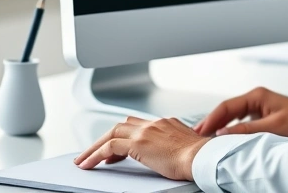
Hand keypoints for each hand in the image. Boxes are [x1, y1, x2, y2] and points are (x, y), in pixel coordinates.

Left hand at [74, 116, 209, 181]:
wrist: (202, 157)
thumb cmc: (199, 157)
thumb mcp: (187, 147)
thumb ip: (175, 145)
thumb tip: (173, 154)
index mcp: (166, 123)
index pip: (138, 124)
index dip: (124, 135)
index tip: (116, 149)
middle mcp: (153, 123)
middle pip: (121, 125)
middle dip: (105, 138)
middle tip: (93, 152)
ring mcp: (144, 132)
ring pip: (111, 133)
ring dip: (96, 146)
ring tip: (85, 159)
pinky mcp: (137, 144)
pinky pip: (109, 148)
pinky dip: (96, 155)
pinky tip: (89, 164)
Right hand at [193, 87, 287, 138]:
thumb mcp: (274, 127)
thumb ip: (247, 130)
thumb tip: (223, 134)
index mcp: (257, 96)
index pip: (226, 107)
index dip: (211, 120)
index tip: (200, 131)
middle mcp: (256, 98)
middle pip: (227, 110)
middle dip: (211, 122)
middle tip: (197, 135)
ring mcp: (260, 107)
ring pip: (233, 116)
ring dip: (220, 126)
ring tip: (206, 137)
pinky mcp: (264, 116)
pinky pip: (242, 121)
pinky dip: (231, 129)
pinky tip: (226, 138)